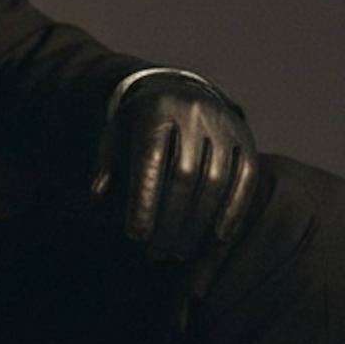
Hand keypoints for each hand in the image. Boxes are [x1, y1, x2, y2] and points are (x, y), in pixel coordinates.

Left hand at [91, 75, 257, 261]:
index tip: (136, 235)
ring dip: (198, 223)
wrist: (179, 91)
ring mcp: (223, 125)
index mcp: (156, 110)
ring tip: (180, 251)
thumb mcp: (115, 136)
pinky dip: (233, 210)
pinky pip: (246, 178)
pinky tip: (217, 238)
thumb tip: (98, 198)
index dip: (144, 200)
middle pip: (185, 175)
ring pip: (216, 180)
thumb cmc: (139, 126)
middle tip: (157, 252)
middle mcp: (194, 113)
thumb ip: (105, 167)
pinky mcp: (245, 139)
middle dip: (171, 220)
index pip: (151, 160)